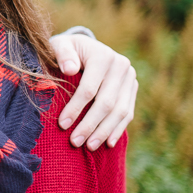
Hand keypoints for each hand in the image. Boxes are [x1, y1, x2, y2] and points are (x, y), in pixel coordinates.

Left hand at [50, 34, 137, 150]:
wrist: (84, 47)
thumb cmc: (66, 49)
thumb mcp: (60, 45)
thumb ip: (62, 54)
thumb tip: (69, 69)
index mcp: (103, 56)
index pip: (89, 88)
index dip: (75, 108)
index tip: (62, 125)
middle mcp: (121, 66)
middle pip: (106, 103)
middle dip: (90, 125)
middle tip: (75, 142)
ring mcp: (130, 78)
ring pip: (120, 111)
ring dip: (104, 131)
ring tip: (89, 147)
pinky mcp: (133, 88)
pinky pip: (128, 112)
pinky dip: (118, 129)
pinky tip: (107, 142)